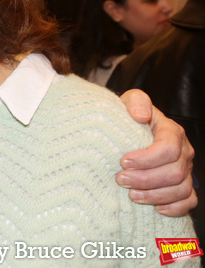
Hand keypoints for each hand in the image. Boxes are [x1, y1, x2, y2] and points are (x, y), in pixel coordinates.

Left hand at [117, 89, 196, 215]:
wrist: (130, 128)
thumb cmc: (129, 115)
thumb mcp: (130, 101)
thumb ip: (136, 102)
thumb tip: (140, 116)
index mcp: (172, 131)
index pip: (168, 148)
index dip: (147, 159)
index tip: (123, 162)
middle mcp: (183, 151)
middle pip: (174, 172)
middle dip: (145, 179)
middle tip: (120, 180)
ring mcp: (186, 169)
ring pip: (181, 189)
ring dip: (155, 195)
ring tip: (131, 195)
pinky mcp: (183, 184)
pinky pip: (189, 200)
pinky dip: (174, 207)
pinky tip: (155, 207)